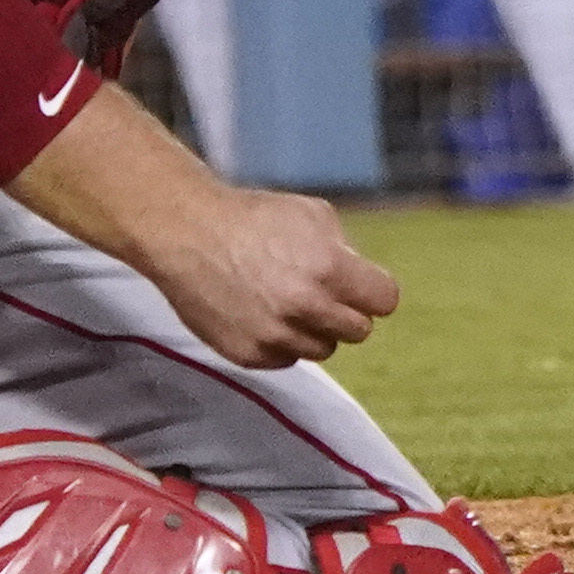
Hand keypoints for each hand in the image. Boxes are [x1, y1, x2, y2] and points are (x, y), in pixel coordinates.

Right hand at [149, 182, 402, 368]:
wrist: (188, 235)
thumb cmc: (253, 218)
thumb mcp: (314, 215)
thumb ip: (346, 252)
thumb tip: (362, 281)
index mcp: (330, 270)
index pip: (385, 301)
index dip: (374, 292)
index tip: (361, 287)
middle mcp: (306, 307)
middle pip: (359, 330)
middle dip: (347, 311)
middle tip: (323, 294)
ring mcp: (276, 335)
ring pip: (323, 349)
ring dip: (315, 330)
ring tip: (288, 303)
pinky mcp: (249, 355)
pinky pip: (286, 358)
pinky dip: (282, 341)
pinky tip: (263, 314)